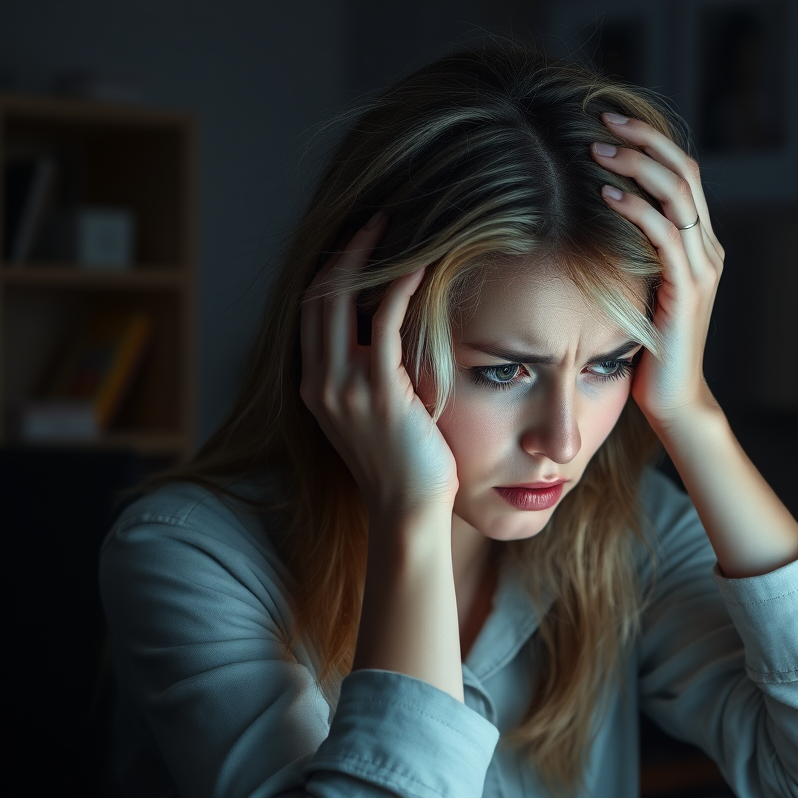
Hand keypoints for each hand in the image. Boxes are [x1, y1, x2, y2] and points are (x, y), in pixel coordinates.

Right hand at [300, 213, 458, 519]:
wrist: (407, 510)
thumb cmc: (402, 467)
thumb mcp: (371, 418)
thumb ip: (367, 379)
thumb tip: (385, 341)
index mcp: (314, 388)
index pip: (311, 314)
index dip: (329, 273)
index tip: (355, 244)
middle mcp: (320, 383)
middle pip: (317, 297)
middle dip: (342, 253)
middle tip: (373, 221)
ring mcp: (344, 388)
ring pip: (341, 300)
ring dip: (366, 257)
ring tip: (392, 228)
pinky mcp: (378, 391)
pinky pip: (383, 322)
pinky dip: (399, 286)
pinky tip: (420, 265)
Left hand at [590, 112, 725, 432]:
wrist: (674, 398)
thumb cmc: (649, 351)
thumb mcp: (641, 293)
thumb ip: (635, 260)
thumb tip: (596, 230)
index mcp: (699, 246)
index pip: (684, 175)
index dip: (652, 142)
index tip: (610, 126)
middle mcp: (707, 250)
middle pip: (685, 171)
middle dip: (643, 139)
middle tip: (601, 122)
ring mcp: (701, 268)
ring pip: (677, 194)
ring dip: (635, 165)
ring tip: (596, 151)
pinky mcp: (687, 289)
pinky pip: (664, 234)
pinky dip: (636, 208)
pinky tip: (607, 195)